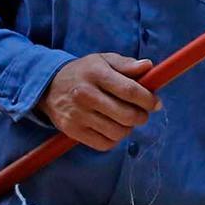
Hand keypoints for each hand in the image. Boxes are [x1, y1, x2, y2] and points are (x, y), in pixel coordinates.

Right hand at [40, 53, 160, 150]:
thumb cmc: (85, 72)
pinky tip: (112, 128)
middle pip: (126, 115)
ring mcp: (78, 114)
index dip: (148, 99)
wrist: (49, 86)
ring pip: (118, 132)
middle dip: (141, 116)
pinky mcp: (73, 130)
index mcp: (96, 73)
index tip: (156, 103)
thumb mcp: (104, 60)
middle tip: (141, 113)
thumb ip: (127, 64)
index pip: (129, 90)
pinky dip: (114, 139)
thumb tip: (149, 67)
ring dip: (128, 128)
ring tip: (125, 120)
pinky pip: (104, 144)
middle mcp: (85, 94)